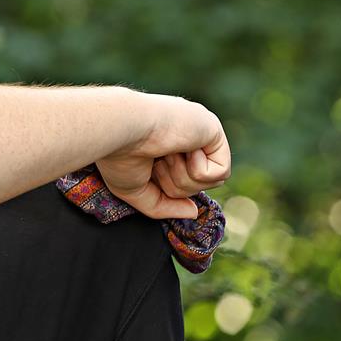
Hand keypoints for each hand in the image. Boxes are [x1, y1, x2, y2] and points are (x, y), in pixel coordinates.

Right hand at [96, 92, 230, 219]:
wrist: (119, 132)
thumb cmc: (119, 156)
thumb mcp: (136, 192)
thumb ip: (165, 206)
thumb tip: (194, 211)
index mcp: (167, 144)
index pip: (184, 181)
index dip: (168, 187)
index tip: (148, 172)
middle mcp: (186, 136)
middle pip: (198, 185)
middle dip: (175, 185)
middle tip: (155, 163)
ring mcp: (200, 131)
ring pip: (210, 181)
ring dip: (183, 178)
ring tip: (165, 155)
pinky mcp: (213, 129)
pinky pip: (222, 171)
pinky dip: (197, 170)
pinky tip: (181, 149)